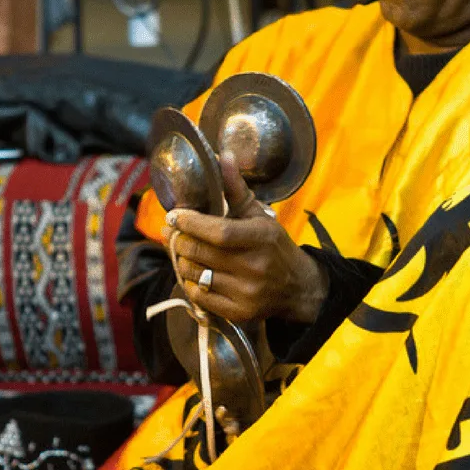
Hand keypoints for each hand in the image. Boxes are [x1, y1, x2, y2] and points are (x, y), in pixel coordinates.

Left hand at [161, 151, 328, 323]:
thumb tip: (222, 156)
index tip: (174, 215)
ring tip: (183, 250)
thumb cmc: (273, 245)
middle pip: (200, 252)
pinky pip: (199, 296)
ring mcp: (246, 293)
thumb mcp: (259, 214)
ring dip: (182, 260)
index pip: (218, 231)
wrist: (297, 288)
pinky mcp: (238, 313)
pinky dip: (191, 283)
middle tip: (172, 231)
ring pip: (195, 274)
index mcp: (261, 238)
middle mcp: (255, 267)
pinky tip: (195, 273)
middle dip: (179, 240)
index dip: (191, 223)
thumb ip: (236, 187)